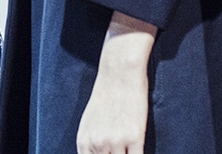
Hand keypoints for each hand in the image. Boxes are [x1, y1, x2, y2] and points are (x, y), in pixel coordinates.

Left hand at [75, 12, 155, 153]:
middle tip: (120, 150)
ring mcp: (116, 142)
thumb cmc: (105, 97)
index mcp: (84, 142)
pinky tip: (138, 149)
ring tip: (128, 148)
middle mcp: (97, 144)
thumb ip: (90, 145)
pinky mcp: (135, 137)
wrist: (119, 75)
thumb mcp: (89, 123)